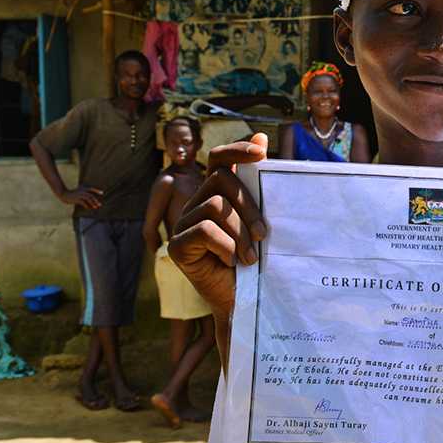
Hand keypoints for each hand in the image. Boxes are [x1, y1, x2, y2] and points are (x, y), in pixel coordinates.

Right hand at [60, 185, 103, 210]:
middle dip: (96, 200)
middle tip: (100, 204)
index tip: (102, 193)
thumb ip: (84, 192)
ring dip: (92, 203)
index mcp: (83, 188)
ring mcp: (79, 195)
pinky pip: (83, 202)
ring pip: (88, 199)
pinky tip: (88, 208)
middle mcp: (82, 191)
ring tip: (96, 207)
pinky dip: (86, 205)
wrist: (64, 194)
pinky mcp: (76, 199)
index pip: (91, 189)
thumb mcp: (79, 191)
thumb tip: (90, 197)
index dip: (97, 190)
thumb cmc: (72, 193)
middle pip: (91, 196)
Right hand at [168, 133, 268, 369]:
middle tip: (265, 235)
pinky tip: (233, 262)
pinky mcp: (177, 247)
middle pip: (221, 180)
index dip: (237, 149)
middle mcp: (195, 205)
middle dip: (249, 206)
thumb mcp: (261, 222)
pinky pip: (204, 230)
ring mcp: (182, 225)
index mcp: (215, 196)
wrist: (243, 304)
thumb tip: (263, 137)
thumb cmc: (255, 263)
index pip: (218, 159)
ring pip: (215, 205)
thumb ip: (260, 186)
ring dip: (240, 231)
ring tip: (251, 256)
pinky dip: (226, 245)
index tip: (262, 150)